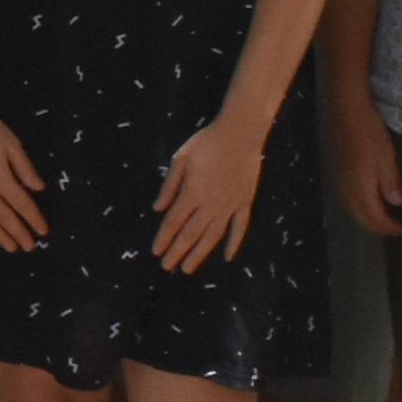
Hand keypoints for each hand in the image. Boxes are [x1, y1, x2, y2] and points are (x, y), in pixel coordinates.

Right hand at [0, 100, 45, 249]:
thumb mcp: (11, 143)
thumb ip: (25, 168)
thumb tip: (39, 189)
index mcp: (0, 179)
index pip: (22, 204)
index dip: (34, 219)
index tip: (43, 231)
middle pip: (4, 217)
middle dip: (19, 233)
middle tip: (29, 247)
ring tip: (10, 247)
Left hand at [150, 116, 268, 274]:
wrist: (241, 132)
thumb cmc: (207, 142)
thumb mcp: (181, 158)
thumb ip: (169, 186)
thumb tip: (157, 210)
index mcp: (192, 192)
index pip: (173, 222)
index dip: (164, 238)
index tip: (156, 252)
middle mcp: (211, 203)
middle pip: (191, 233)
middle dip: (178, 252)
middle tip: (168, 267)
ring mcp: (230, 205)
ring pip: (213, 236)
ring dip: (200, 253)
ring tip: (188, 268)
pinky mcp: (245, 201)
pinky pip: (240, 227)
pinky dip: (234, 243)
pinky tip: (228, 257)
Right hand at [327, 95, 401, 237]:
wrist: (344, 107)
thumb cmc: (368, 128)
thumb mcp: (385, 154)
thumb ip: (390, 181)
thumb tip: (397, 203)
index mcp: (360, 186)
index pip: (374, 217)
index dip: (389, 227)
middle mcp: (346, 187)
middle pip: (361, 217)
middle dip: (378, 226)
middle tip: (396, 227)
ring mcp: (339, 178)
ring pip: (353, 208)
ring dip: (368, 216)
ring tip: (386, 215)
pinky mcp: (337, 169)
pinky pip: (348, 197)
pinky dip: (361, 204)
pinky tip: (371, 196)